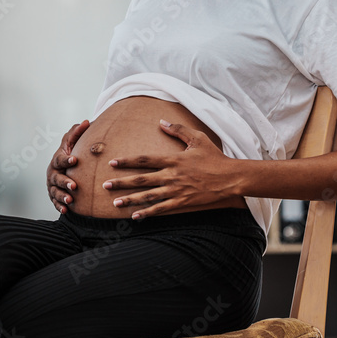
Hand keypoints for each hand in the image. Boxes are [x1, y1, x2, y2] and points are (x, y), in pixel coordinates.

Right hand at [46, 120, 89, 213]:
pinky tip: (66, 210)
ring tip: (70, 200)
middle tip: (74, 186)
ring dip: (62, 196)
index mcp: (57, 159)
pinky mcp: (54, 196)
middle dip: (64, 182)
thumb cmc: (71, 152)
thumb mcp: (73, 142)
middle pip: (56, 178)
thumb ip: (78, 132)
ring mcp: (52, 185)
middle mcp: (53, 172)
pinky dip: (59, 206)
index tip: (75, 160)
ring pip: (55, 191)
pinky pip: (55, 202)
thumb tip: (86, 122)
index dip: (66, 160)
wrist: (67, 165)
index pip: (60, 159)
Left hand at [103, 119, 238, 219]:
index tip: (112, 163)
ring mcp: (176, 190)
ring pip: (148, 196)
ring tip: (115, 202)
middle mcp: (171, 175)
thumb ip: (178, 130)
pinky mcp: (183, 202)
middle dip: (121, 182)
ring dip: (130, 199)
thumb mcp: (197, 139)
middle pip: (141, 179)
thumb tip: (161, 122)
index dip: (127, 161)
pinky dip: (147, 213)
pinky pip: (162, 208)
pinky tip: (135, 216)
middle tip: (105, 185)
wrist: (231, 178)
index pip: (145, 159)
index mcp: (173, 159)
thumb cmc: (214, 157)